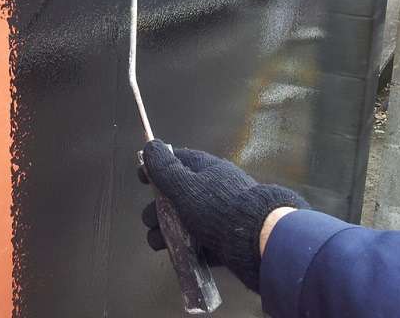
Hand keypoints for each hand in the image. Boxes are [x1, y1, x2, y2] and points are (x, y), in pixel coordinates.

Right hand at [139, 140, 308, 292]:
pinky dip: (184, 247)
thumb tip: (150, 145)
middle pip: (175, 195)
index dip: (155, 168)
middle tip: (150, 220)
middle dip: (157, 208)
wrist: (259, 241)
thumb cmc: (219, 208)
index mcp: (203, 168)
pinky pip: (197, 241)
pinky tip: (176, 253)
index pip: (174, 161)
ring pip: (183, 220)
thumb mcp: (185, 185)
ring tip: (158, 242)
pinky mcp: (222, 239)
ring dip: (165, 230)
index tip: (141, 179)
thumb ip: (164, 169)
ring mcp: (217, 215)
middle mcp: (210, 189)